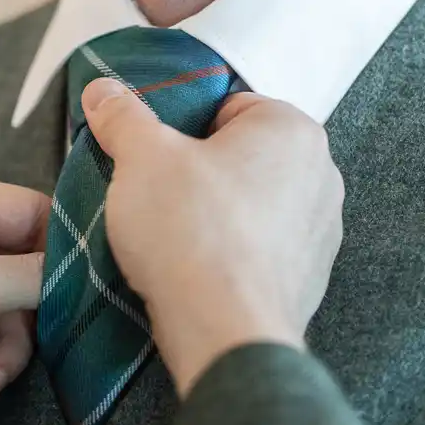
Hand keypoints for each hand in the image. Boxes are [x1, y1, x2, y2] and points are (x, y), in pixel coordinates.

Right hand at [80, 80, 342, 396]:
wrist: (225, 333)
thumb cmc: (192, 232)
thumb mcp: (141, 157)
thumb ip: (122, 115)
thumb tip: (103, 91)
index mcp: (292, 130)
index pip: (227, 107)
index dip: (181, 129)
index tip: (153, 154)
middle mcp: (321, 176)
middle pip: (240, 157)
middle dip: (198, 171)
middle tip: (155, 193)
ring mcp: (319, 233)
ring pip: (250, 205)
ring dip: (214, 214)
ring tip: (172, 235)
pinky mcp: (308, 280)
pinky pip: (258, 251)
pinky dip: (229, 255)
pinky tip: (195, 269)